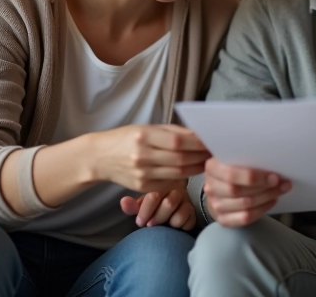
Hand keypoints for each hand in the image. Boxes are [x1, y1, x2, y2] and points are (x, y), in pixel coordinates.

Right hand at [87, 125, 209, 192]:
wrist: (99, 157)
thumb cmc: (126, 138)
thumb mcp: (146, 128)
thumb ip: (172, 132)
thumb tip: (198, 135)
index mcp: (144, 135)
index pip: (178, 141)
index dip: (198, 143)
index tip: (211, 141)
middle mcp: (142, 155)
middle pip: (181, 158)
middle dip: (201, 156)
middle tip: (215, 153)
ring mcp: (142, 173)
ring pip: (178, 173)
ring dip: (196, 168)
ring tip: (207, 162)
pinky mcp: (142, 187)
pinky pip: (169, 183)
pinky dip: (184, 177)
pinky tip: (192, 171)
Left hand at [120, 187, 194, 230]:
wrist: (169, 211)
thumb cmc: (153, 208)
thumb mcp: (140, 206)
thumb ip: (132, 206)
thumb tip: (123, 202)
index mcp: (161, 185)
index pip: (154, 196)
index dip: (146, 212)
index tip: (140, 222)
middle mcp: (176, 190)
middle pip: (169, 204)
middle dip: (158, 218)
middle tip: (150, 224)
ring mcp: (186, 200)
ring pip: (180, 213)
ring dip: (169, 222)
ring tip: (164, 225)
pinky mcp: (193, 212)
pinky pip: (188, 221)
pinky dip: (180, 226)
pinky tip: (174, 225)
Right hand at [203, 157, 290, 226]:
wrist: (222, 189)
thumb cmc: (234, 170)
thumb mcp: (236, 159)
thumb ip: (247, 157)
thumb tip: (272, 158)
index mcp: (212, 168)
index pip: (231, 174)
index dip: (255, 177)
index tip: (274, 176)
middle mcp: (211, 187)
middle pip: (238, 191)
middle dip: (264, 188)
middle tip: (282, 184)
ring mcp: (215, 205)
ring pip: (244, 205)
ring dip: (266, 198)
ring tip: (279, 191)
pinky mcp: (223, 219)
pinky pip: (245, 218)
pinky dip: (261, 210)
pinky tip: (271, 201)